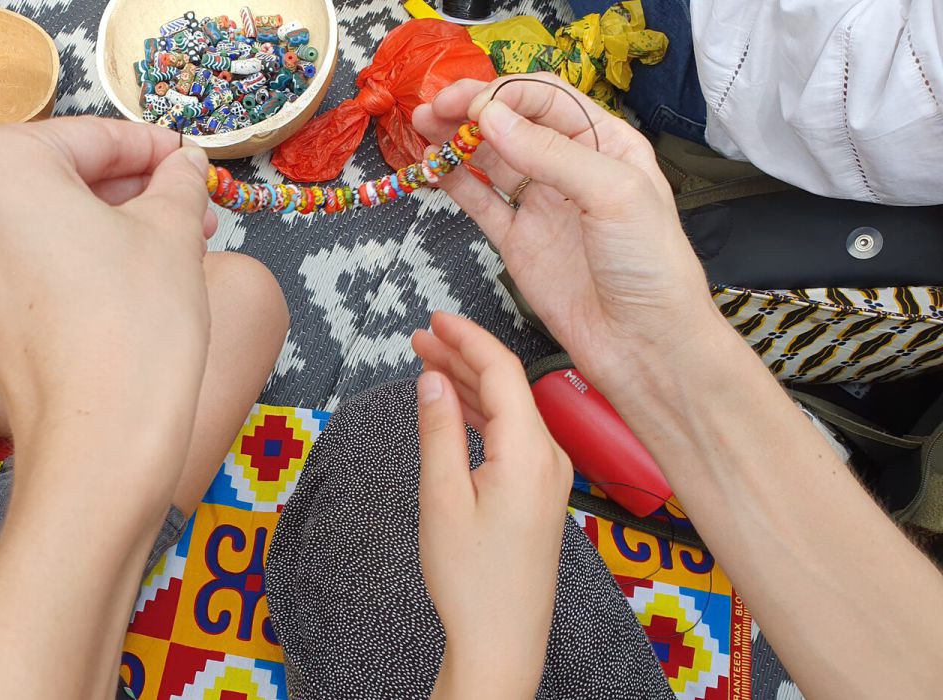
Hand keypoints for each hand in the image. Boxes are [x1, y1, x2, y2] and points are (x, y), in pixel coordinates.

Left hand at [0, 117, 215, 454]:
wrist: (101, 438)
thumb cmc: (134, 324)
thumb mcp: (171, 230)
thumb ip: (177, 182)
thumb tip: (183, 165)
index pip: (93, 136)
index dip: (155, 147)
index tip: (191, 159)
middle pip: (66, 175)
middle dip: (135, 188)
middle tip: (193, 203)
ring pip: (51, 216)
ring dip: (114, 221)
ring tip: (181, 238)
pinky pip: (32, 253)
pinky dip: (82, 252)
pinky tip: (139, 267)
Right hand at [411, 311, 571, 697]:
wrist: (503, 641)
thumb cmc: (472, 580)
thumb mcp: (442, 499)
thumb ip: (438, 431)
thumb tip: (433, 379)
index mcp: (530, 453)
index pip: (502, 371)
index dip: (467, 338)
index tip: (434, 318)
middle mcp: (549, 458)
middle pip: (507, 386)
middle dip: (462, 356)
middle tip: (419, 337)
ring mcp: (548, 476)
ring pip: (509, 410)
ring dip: (470, 384)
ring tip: (427, 362)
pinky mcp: (540, 493)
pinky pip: (513, 435)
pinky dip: (482, 414)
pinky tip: (454, 405)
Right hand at [413, 75, 722, 395]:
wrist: (644, 344)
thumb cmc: (652, 269)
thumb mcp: (614, 194)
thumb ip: (552, 154)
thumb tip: (494, 119)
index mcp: (608, 146)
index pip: (548, 101)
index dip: (508, 96)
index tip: (475, 106)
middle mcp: (572, 171)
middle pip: (513, 124)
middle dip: (472, 111)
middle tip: (435, 108)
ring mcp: (542, 207)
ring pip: (490, 160)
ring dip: (457, 141)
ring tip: (424, 129)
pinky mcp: (518, 243)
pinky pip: (479, 202)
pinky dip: (453, 182)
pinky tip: (433, 168)